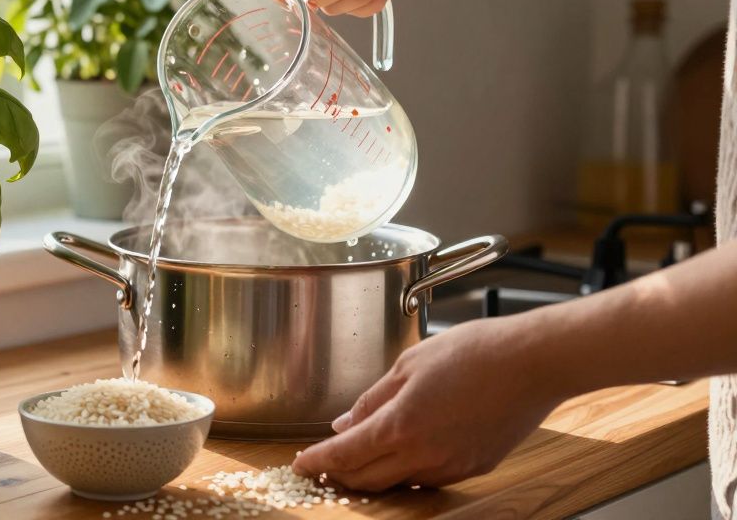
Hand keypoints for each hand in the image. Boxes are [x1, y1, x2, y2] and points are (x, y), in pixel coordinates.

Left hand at [291, 318, 565, 490]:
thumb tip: (346, 424)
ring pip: (398, 483)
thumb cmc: (474, 351)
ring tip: (359, 456)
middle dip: (339, 473)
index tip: (300, 463)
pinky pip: (429, 478)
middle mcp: (425, 455)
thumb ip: (372, 398)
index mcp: (401, 425)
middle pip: (366, 479)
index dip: (317, 461)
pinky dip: (407, 471)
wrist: (533, 362)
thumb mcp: (409, 364)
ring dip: (373, 474)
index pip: (345, 455)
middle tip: (322, 463)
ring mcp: (452, 466)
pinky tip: (403, 452)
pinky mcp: (474, 468)